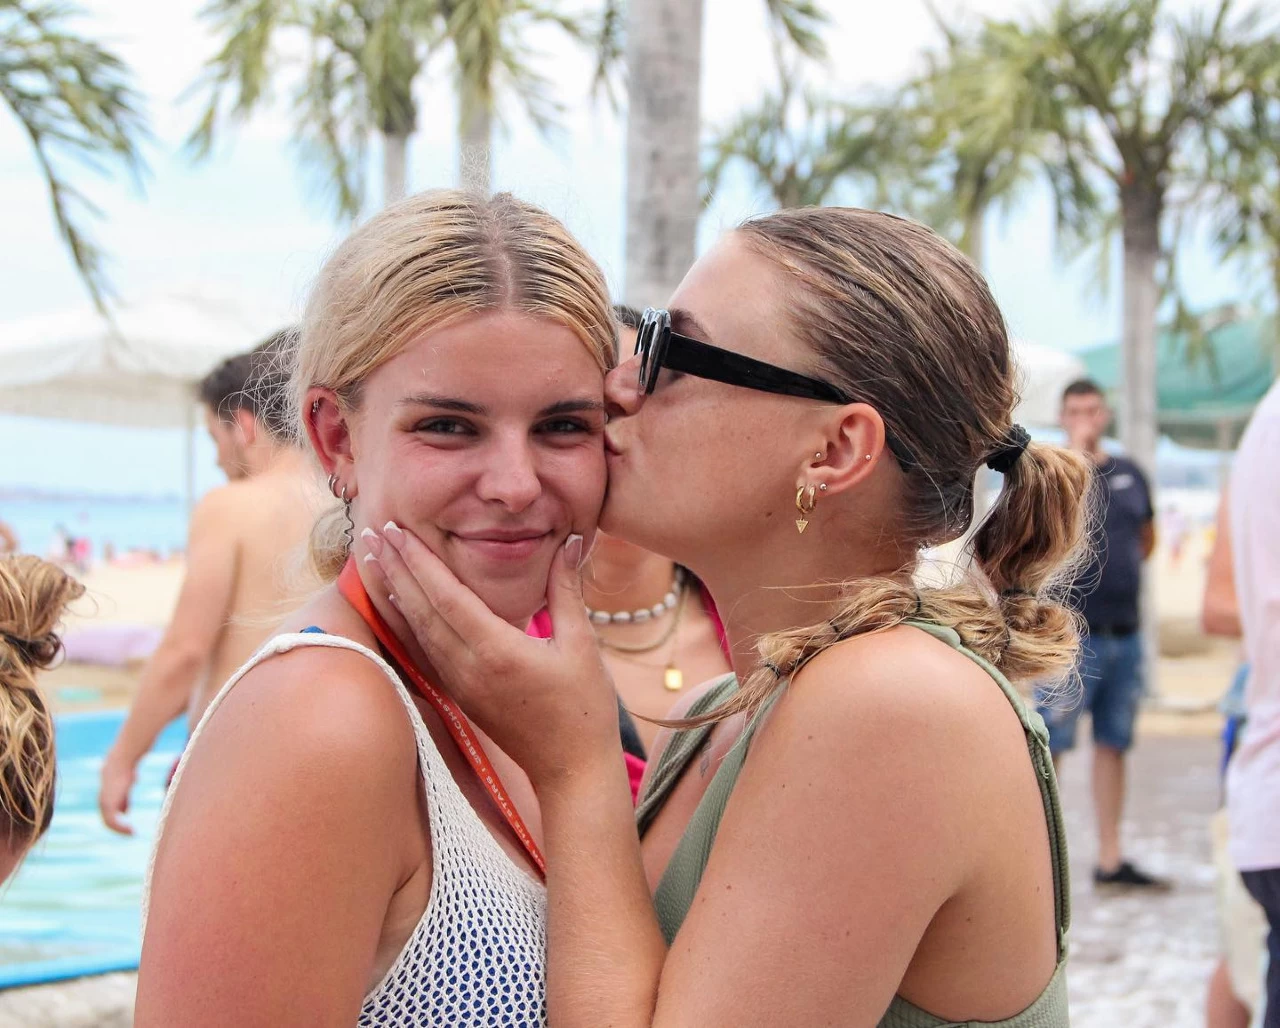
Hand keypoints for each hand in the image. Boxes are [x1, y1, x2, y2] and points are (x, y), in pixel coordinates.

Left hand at [99, 749, 136, 834]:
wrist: (120, 764)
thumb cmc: (124, 773)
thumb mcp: (124, 789)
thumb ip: (123, 800)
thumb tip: (125, 813)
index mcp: (105, 800)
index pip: (109, 816)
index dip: (118, 823)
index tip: (130, 828)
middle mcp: (103, 804)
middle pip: (108, 821)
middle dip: (119, 828)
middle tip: (131, 832)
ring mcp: (105, 804)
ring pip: (109, 823)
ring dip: (120, 829)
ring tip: (131, 832)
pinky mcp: (109, 804)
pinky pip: (113, 821)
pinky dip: (121, 827)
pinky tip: (130, 828)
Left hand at [365, 523, 621, 788]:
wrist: (571, 770)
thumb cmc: (584, 708)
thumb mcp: (581, 643)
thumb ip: (567, 589)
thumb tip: (573, 540)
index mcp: (498, 650)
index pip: (447, 596)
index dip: (419, 561)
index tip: (397, 531)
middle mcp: (470, 666)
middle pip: (422, 609)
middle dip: (395, 568)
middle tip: (373, 532)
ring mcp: (461, 684)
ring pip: (418, 630)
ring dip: (395, 591)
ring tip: (375, 559)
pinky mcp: (461, 694)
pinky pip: (427, 649)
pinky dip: (409, 620)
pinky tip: (400, 602)